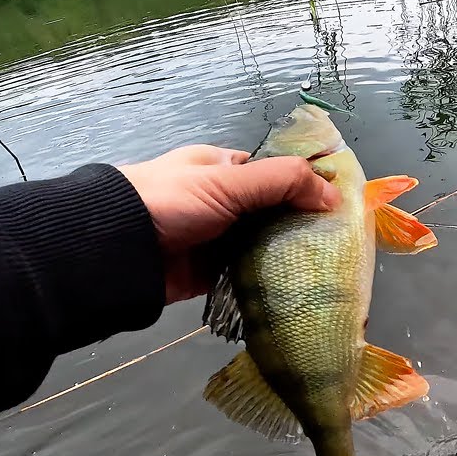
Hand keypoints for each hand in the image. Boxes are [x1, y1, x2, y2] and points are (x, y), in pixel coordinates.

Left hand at [117, 145, 340, 303]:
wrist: (116, 251)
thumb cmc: (170, 202)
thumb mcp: (228, 181)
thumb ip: (281, 181)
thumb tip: (332, 195)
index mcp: (221, 168)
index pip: (274, 173)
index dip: (306, 185)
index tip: (340, 205)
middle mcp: (221, 202)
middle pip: (273, 212)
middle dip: (300, 225)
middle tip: (340, 244)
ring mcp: (216, 238)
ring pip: (262, 245)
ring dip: (287, 255)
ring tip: (328, 268)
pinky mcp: (211, 273)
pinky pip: (247, 275)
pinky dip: (268, 280)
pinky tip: (298, 287)